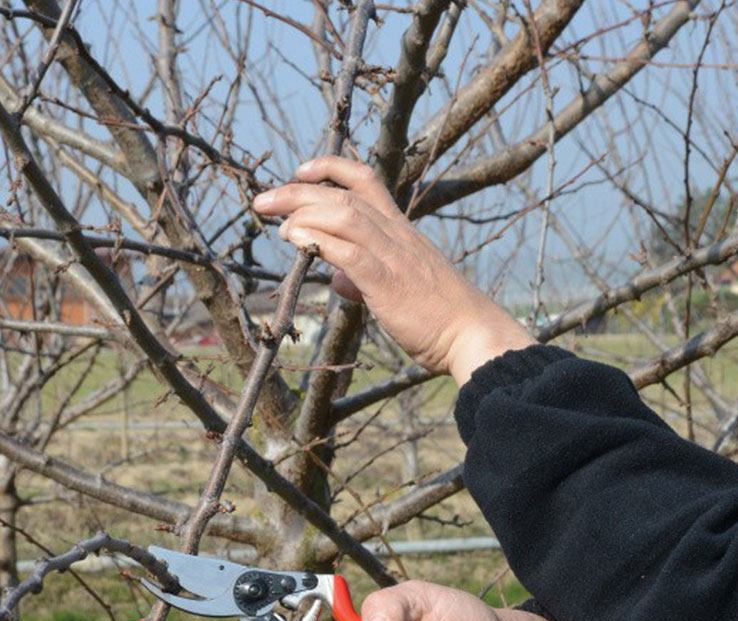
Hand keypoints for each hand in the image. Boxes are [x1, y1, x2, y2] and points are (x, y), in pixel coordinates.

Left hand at [252, 157, 535, 384]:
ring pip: (342, 213)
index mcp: (402, 232)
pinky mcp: (386, 281)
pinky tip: (295, 240)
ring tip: (274, 221)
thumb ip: (366, 281)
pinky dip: (317, 239)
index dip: (331, 169)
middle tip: (263, 200)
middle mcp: (396, 234)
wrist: (474, 335)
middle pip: (342, 194)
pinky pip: (347, 249)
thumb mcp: (400, 293)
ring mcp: (392, 255)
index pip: (366, 182)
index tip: (301, 171)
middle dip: (297, 190)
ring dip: (301, 211)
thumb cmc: (442, 320)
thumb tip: (339, 281)